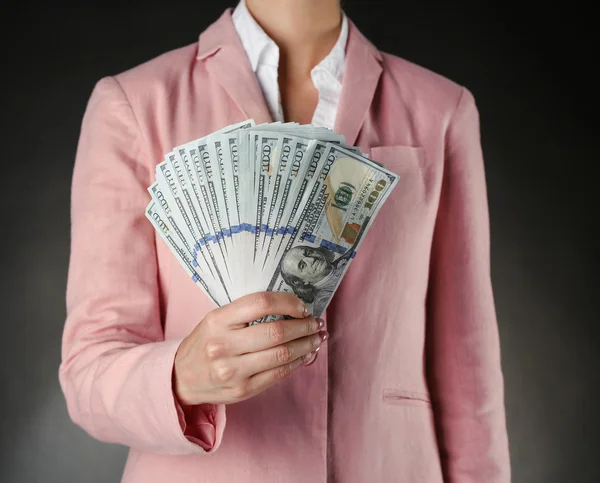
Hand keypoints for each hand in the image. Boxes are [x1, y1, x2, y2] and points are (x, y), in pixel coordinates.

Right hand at [173, 292, 327, 405]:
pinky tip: (306, 354)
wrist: (180, 378)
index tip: (301, 306)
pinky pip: (279, 374)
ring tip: (316, 337)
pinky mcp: (243, 390)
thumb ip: (246, 313)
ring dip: (306, 344)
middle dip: (304, 326)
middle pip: (276, 332)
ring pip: (282, 354)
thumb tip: (291, 307)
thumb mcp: (216, 320)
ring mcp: (233, 370)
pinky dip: (298, 362)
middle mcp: (224, 345)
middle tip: (316, 322)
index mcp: (217, 320)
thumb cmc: (205, 343)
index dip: (288, 302)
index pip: (260, 303)